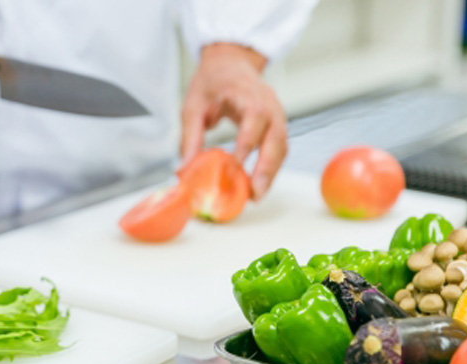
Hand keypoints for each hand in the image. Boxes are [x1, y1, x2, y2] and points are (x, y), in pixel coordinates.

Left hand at [180, 43, 287, 199]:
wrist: (230, 64)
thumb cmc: (212, 82)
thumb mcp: (193, 105)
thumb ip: (189, 136)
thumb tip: (184, 168)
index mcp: (247, 93)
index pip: (254, 117)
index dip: (248, 142)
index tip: (236, 166)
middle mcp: (268, 104)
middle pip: (276, 137)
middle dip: (267, 167)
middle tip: (255, 192)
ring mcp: (277, 114)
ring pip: (281, 146)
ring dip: (271, 172)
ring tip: (257, 195)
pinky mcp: (276, 126)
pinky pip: (279, 148)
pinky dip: (271, 168)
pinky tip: (259, 184)